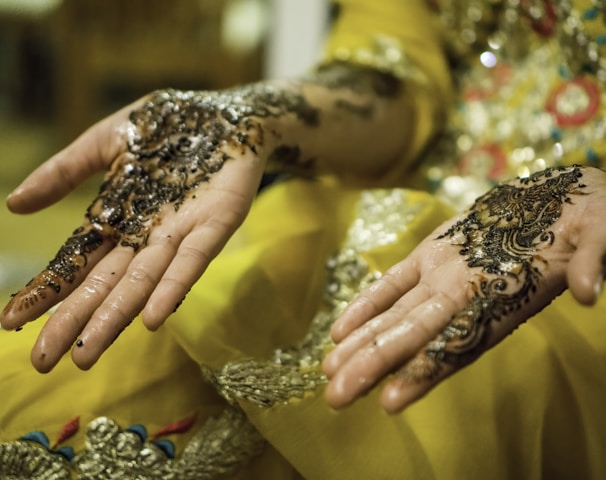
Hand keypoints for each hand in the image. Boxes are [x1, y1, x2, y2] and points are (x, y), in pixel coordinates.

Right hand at [0, 88, 271, 371]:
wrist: (226, 113)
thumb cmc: (167, 127)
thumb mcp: (107, 141)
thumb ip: (64, 171)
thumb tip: (13, 205)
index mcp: (116, 217)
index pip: (76, 261)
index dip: (48, 290)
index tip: (11, 321)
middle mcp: (145, 235)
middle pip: (106, 284)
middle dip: (75, 321)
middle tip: (44, 363)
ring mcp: (181, 233)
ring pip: (144, 282)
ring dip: (115, 317)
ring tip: (86, 354)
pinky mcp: (216, 223)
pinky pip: (193, 260)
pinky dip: (173, 287)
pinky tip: (152, 317)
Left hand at [323, 165, 605, 412]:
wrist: (563, 198)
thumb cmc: (587, 221)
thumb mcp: (599, 237)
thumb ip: (593, 263)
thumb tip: (591, 293)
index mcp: (503, 299)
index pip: (460, 345)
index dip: (426, 372)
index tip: (391, 400)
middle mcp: (466, 295)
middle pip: (414, 336)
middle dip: (374, 365)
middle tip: (335, 396)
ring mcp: (444, 275)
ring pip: (396, 315)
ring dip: (362, 343)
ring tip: (329, 371)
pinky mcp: (433, 252)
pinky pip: (394, 282)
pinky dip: (367, 303)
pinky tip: (340, 328)